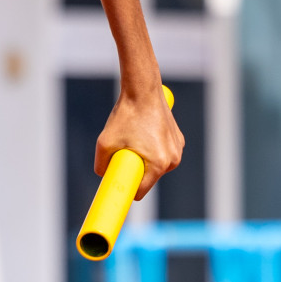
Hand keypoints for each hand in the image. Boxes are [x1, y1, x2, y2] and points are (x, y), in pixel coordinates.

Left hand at [94, 84, 183, 199]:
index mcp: (158, 164)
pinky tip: (143, 131)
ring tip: (133, 137)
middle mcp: (173, 160)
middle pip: (148, 178)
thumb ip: (101, 164)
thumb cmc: (125, 116)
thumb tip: (102, 176)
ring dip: (143, 157)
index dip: (126, 188)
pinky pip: (161, 152)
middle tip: (123, 150)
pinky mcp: (179, 140)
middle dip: (134, 169)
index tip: (117, 185)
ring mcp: (178, 150)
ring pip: (155, 165)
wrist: (143, 91)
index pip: (140, 190)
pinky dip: (151, 147)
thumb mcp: (104, 143)